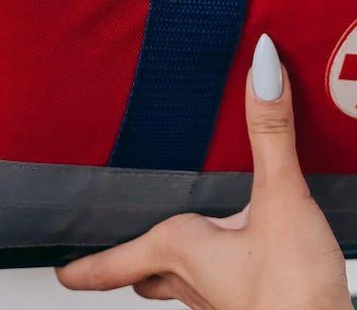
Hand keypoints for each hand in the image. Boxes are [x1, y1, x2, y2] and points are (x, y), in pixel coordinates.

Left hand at [56, 34, 353, 309]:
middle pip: (148, 277)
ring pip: (186, 285)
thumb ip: (270, 133)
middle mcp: (196, 282)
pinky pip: (226, 286)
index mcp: (183, 252)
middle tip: (119, 251)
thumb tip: (262, 70)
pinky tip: (251, 253)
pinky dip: (225, 268)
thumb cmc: (295, 292)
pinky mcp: (262, 303)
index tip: (61, 270)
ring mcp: (227, 300)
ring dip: (179, 266)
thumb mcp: (281, 199)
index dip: (86, 266)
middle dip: (133, 264)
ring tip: (187, 242)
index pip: (116, 262)